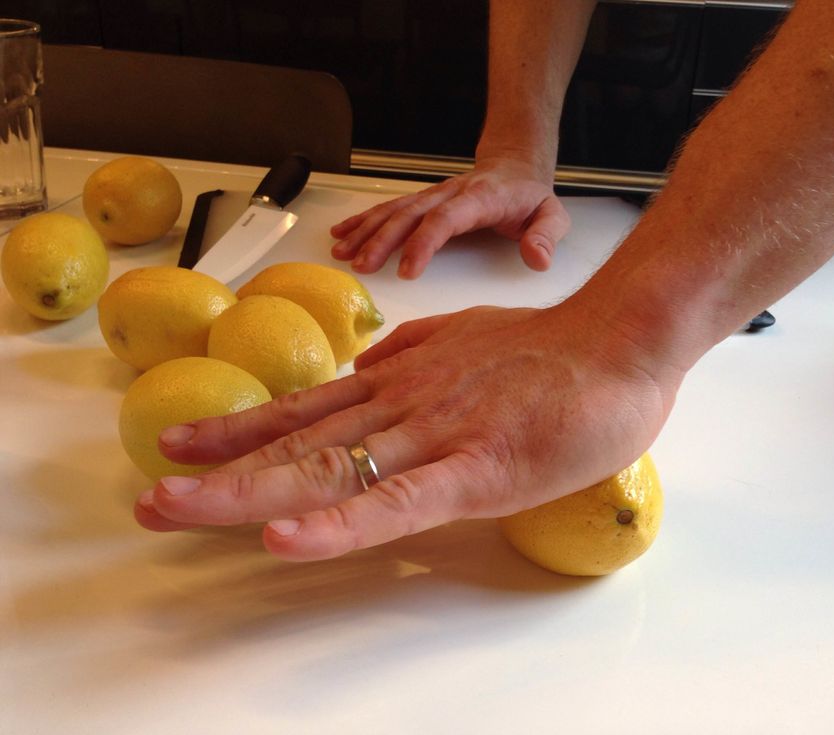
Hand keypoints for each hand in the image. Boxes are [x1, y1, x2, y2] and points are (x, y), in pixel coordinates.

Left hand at [134, 302, 681, 560]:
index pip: (307, 412)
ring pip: (328, 469)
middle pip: (297, 443)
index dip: (241, 432)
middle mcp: (402, 406)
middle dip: (219, 470)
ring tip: (177, 507)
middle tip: (153, 494)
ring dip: (247, 491)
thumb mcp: (466, 341)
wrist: (619, 339)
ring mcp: (434, 436)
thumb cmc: (553, 350)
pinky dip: (339, 524)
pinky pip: (398, 502)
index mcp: (402, 382)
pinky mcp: (476, 470)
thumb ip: (416, 356)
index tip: (185, 450)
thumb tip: (372, 370)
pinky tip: (290, 540)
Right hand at [330, 157, 570, 278]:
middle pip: (410, 215)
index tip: (407, 270)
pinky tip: (343, 233)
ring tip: (342, 252)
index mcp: (480, 199)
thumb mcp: (553, 215)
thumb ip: (546, 237)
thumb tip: (538, 259)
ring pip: (395, 210)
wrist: (516, 167)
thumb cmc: (531, 198)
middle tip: (362, 266)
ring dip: (366, 230)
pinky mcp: (424, 200)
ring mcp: (434, 195)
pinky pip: (391, 208)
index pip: (446, 220)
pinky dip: (364, 220)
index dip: (424, 243)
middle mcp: (450, 194)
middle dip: (382, 240)